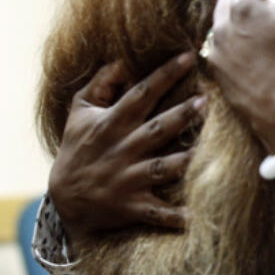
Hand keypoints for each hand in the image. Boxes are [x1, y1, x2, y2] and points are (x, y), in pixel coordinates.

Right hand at [48, 52, 202, 249]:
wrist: (64, 197)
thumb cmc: (78, 146)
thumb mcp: (80, 111)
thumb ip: (101, 83)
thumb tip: (123, 60)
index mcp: (112, 123)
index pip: (141, 93)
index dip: (164, 74)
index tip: (188, 57)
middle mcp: (122, 150)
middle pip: (157, 129)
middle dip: (182, 115)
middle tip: (206, 100)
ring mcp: (128, 179)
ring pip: (163, 168)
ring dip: (186, 160)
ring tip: (211, 149)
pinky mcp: (133, 206)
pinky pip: (157, 213)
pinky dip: (175, 217)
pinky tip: (197, 217)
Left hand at [206, 0, 274, 162]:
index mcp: (248, 8)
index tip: (274, 1)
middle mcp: (224, 25)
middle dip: (245, 3)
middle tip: (267, 21)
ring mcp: (217, 49)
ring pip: (220, 22)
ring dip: (236, 24)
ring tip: (259, 42)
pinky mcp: (216, 70)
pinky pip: (219, 46)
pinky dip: (232, 46)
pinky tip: (253, 60)